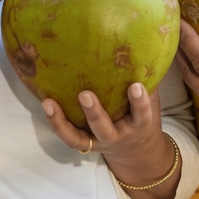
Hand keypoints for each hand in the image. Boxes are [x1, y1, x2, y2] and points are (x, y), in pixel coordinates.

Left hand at [42, 82, 170, 185]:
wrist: (136, 151)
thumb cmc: (140, 115)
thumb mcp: (150, 102)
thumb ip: (146, 81)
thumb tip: (141, 48)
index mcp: (138, 125)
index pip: (142, 115)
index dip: (139, 103)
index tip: (135, 86)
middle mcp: (117, 136)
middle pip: (104, 129)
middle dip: (94, 113)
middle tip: (85, 94)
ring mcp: (98, 142)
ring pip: (79, 138)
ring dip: (63, 121)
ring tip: (49, 103)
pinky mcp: (84, 143)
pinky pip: (68, 136)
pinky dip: (56, 122)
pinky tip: (47, 104)